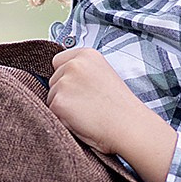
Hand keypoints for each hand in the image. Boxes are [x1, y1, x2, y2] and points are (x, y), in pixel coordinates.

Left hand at [46, 46, 176, 181]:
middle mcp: (73, 64)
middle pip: (53, 79)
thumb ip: (83, 71)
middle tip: (87, 104)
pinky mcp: (58, 102)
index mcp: (86, 55)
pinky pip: (52, 112)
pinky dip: (63, 119)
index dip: (67, 77)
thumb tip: (63, 77)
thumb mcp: (103, 75)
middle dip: (64, 92)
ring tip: (86, 113)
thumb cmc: (120, 107)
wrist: (129, 126)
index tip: (80, 89)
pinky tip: (81, 121)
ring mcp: (64, 82)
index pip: (58, 61)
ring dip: (63, 106)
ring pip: (51, 96)